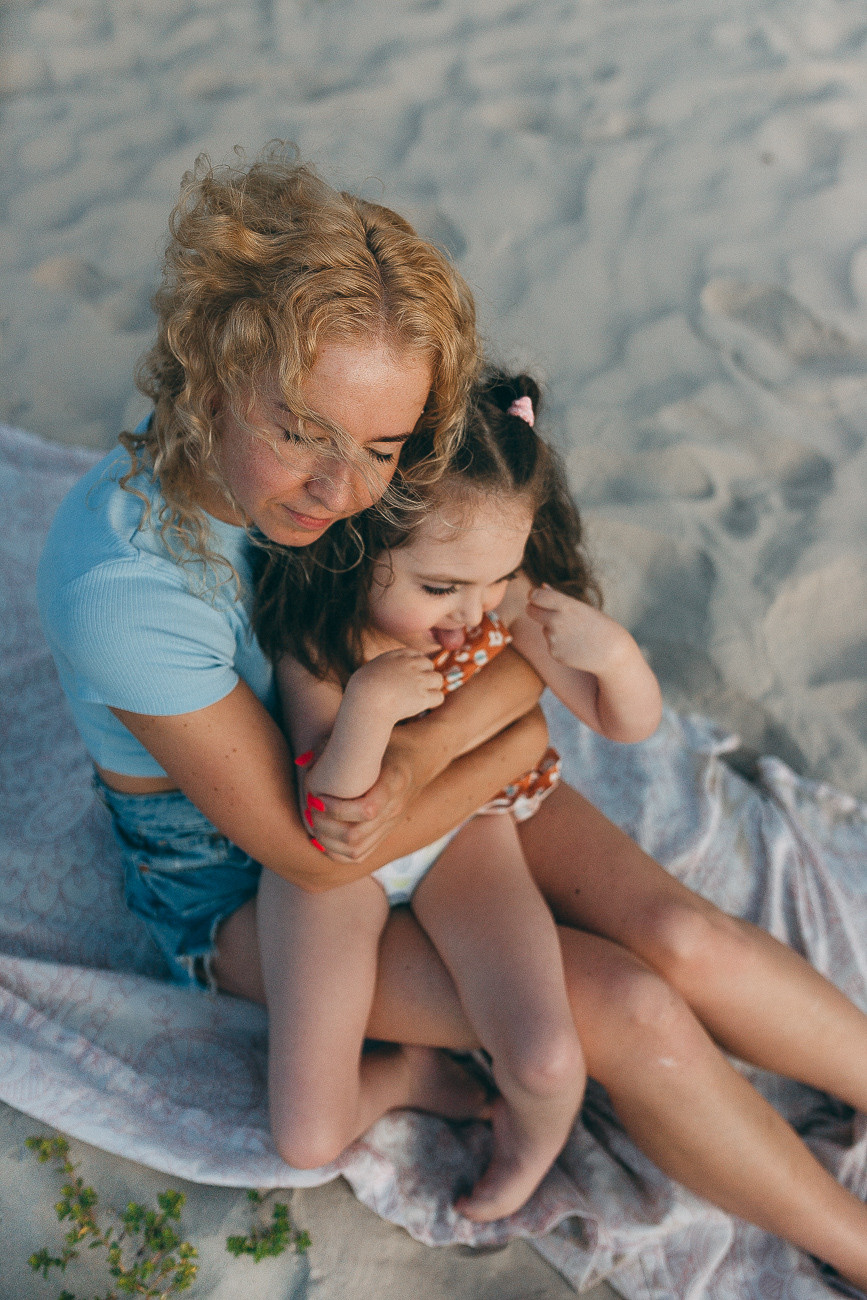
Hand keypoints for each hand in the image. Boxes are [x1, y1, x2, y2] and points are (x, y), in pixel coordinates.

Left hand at [300, 745, 413, 861]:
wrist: (420, 759)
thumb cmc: (389, 743)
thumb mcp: (369, 738)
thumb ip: (337, 745)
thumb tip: (303, 762)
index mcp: (394, 783)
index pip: (367, 809)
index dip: (337, 808)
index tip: (319, 795)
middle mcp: (395, 809)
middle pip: (356, 835)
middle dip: (324, 825)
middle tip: (311, 808)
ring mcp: (390, 825)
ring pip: (355, 850)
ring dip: (327, 840)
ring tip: (314, 822)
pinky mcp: (384, 833)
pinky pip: (359, 855)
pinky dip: (336, 851)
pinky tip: (322, 835)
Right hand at [347, 649, 444, 723]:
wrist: (366, 701)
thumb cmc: (360, 690)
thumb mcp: (368, 670)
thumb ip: (380, 669)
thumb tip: (380, 675)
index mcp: (397, 656)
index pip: (415, 654)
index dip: (417, 664)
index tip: (412, 674)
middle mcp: (411, 665)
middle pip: (429, 664)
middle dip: (425, 675)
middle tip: (417, 687)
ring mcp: (419, 680)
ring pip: (438, 679)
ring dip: (432, 688)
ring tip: (423, 697)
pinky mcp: (423, 697)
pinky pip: (439, 697)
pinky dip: (434, 702)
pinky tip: (425, 706)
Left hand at [526, 584, 629, 674]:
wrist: (612, 653)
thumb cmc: (599, 625)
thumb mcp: (582, 607)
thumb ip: (559, 598)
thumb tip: (542, 586)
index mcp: (566, 606)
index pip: (535, 596)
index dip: (534, 595)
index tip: (536, 596)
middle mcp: (556, 622)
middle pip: (530, 610)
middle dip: (534, 609)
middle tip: (543, 610)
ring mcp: (554, 639)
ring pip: (544, 628)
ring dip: (554, 629)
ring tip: (576, 634)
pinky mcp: (554, 653)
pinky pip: (550, 643)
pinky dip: (560, 644)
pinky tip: (576, 645)